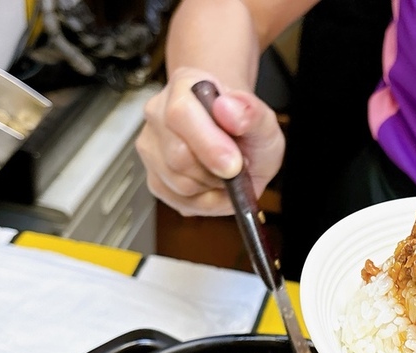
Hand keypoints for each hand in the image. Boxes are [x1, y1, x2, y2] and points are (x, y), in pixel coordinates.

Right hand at [135, 67, 285, 216]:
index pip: (180, 113)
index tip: (234, 165)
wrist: (237, 141)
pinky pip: (179, 201)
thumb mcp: (263, 121)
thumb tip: (228, 109)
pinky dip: (206, 202)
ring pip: (180, 184)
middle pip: (178, 157)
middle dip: (216, 172)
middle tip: (238, 169)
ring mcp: (151, 148)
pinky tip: (216, 187)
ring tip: (228, 175)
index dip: (209, 144)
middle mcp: (158, 114)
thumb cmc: (245, 128)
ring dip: (213, 188)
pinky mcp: (154, 180)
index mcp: (184, 86)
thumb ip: (252, 113)